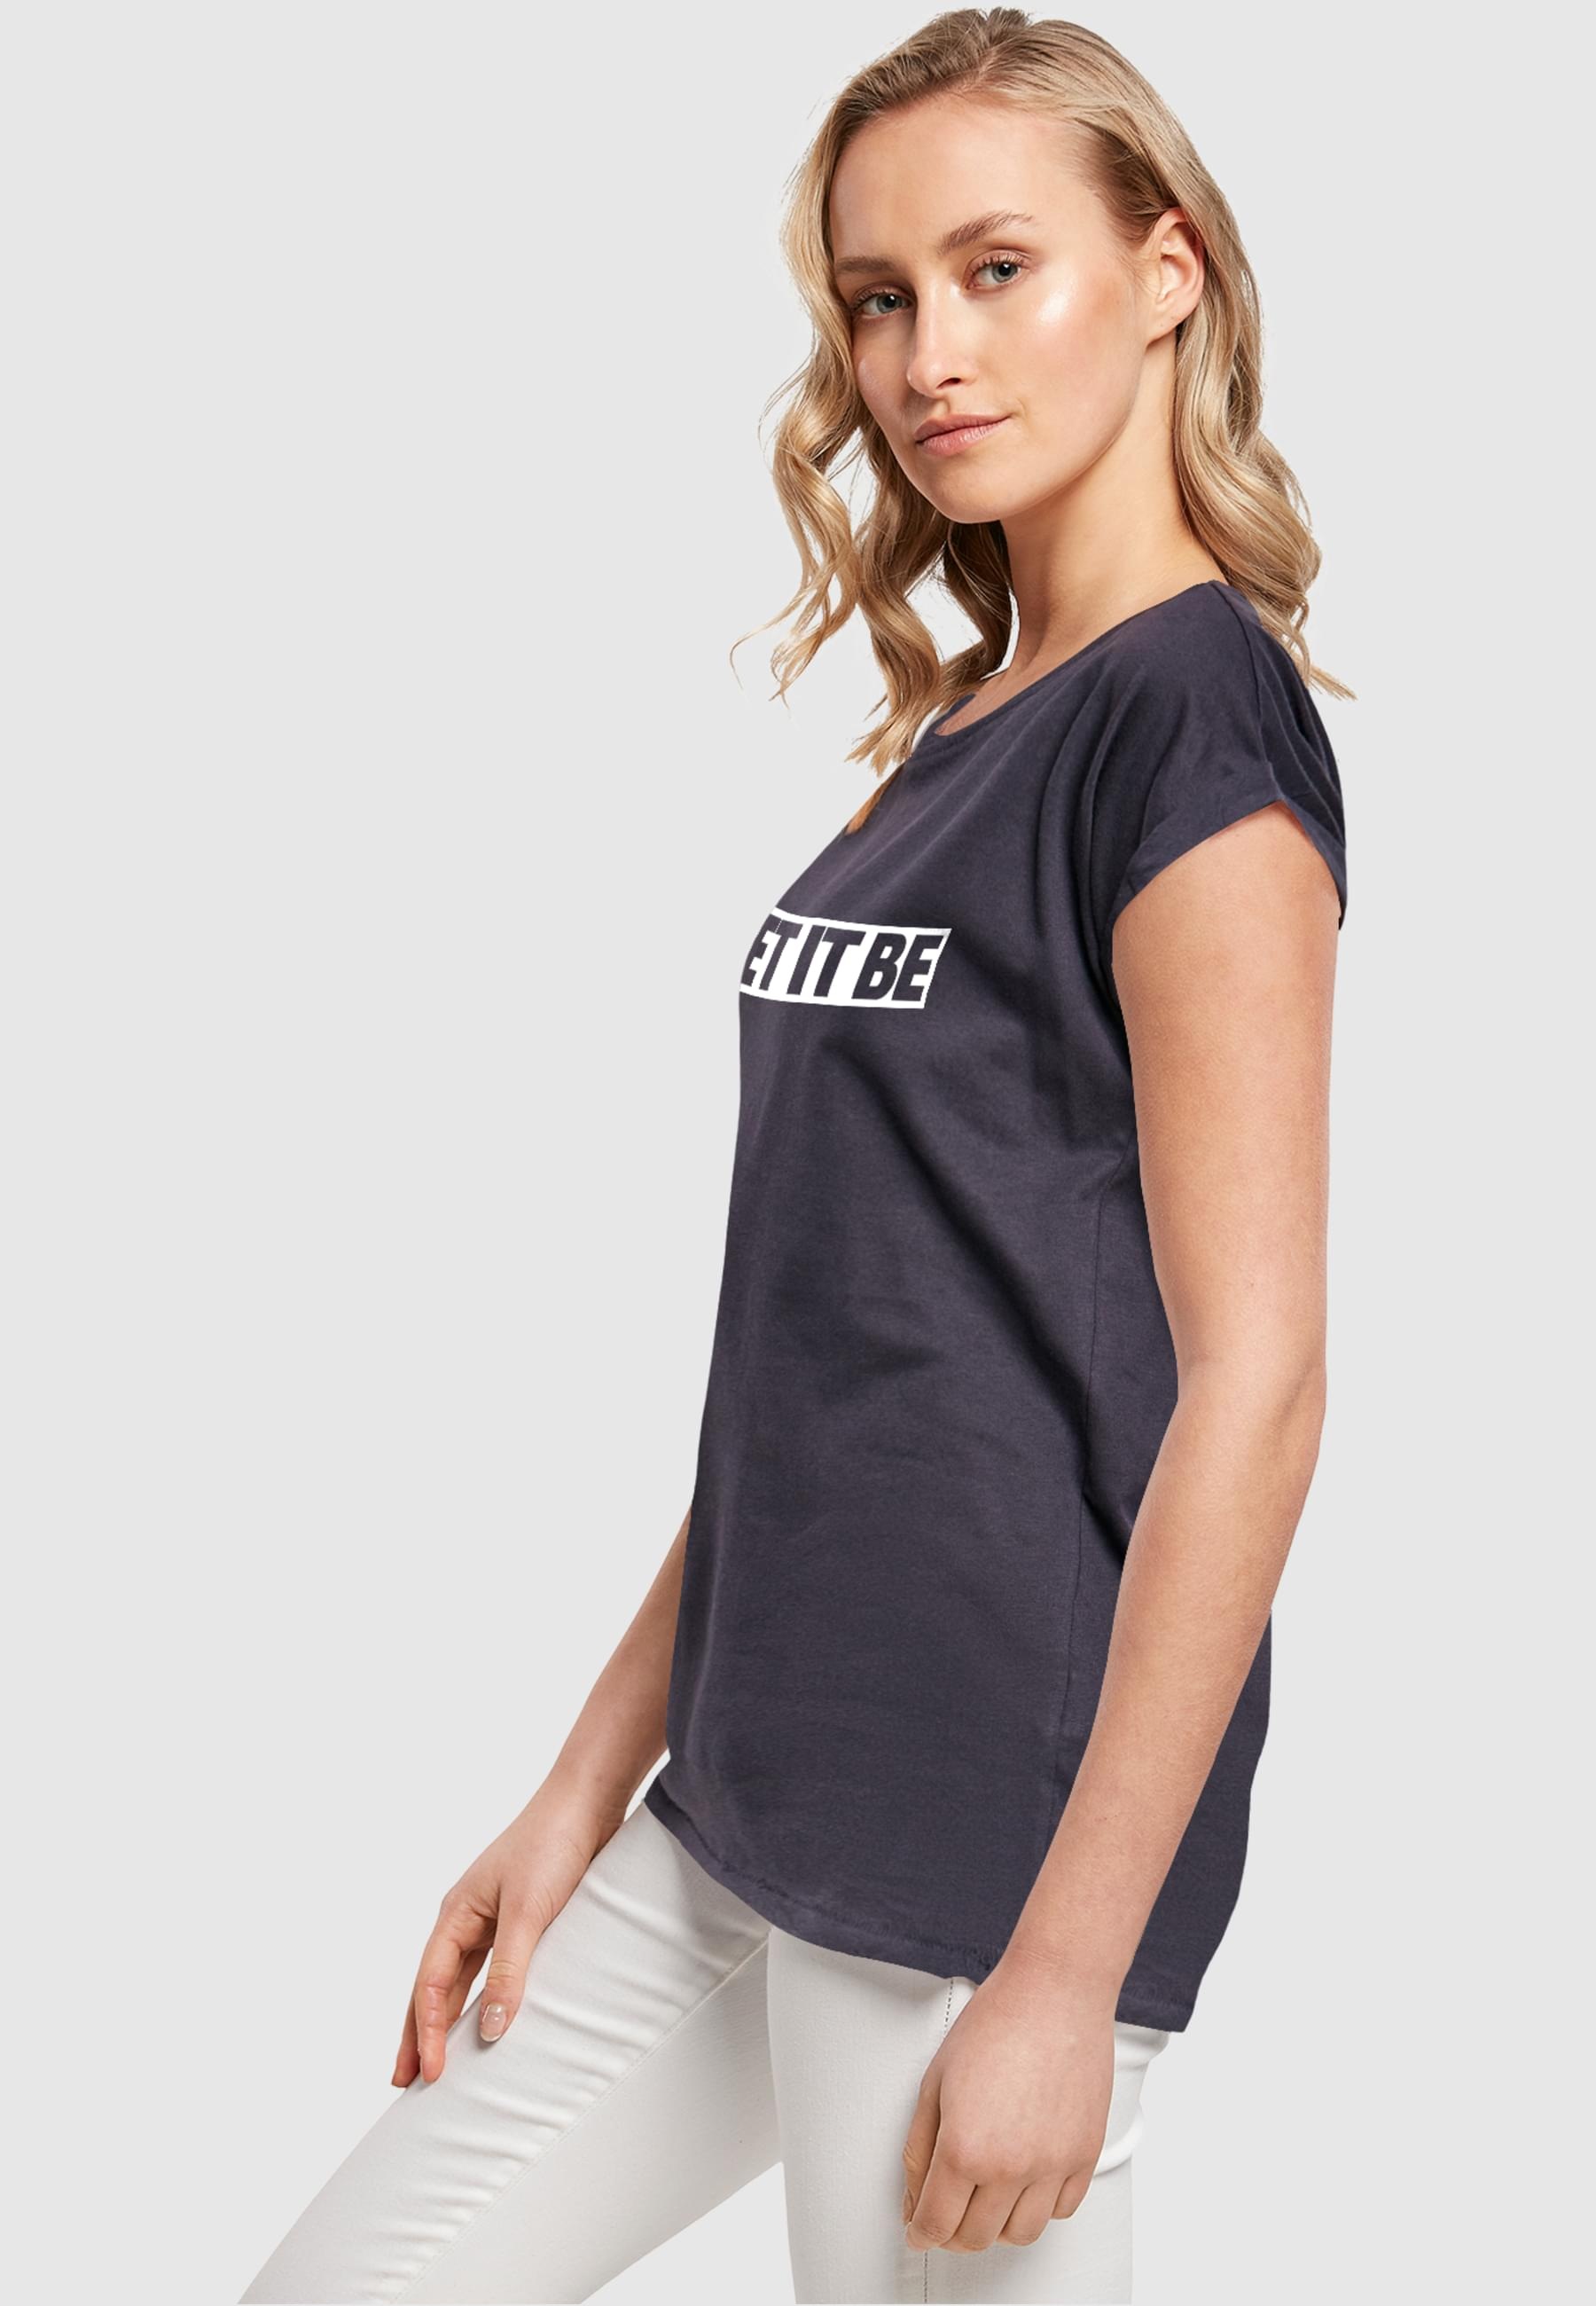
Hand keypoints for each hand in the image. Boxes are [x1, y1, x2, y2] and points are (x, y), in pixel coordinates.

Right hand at [391, 1783, 626, 2086]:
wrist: (587, 1803)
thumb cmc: (551, 1845)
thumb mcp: (528, 1912)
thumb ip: (510, 1971)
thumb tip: (490, 2031)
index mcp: (456, 1913)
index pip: (429, 1984)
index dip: (425, 2032)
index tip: (428, 2075)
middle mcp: (467, 1918)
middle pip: (433, 1986)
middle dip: (418, 2033)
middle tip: (405, 2082)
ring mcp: (493, 1919)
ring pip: (460, 1980)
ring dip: (448, 2020)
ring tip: (437, 2060)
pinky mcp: (522, 1920)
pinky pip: (492, 1970)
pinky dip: (483, 1998)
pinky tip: (486, 2019)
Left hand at [900, 1954, 1117, 2254]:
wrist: (1054, 1992)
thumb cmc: (996, 2022)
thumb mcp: (934, 2081)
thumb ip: (919, 2148)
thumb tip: (914, 2196)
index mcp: (965, 2148)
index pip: (936, 2223)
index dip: (920, 2232)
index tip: (918, 2230)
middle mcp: (1011, 2167)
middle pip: (976, 2238)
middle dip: (953, 2232)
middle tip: (946, 2211)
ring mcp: (1053, 2165)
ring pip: (1020, 2234)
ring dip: (996, 2226)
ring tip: (984, 2199)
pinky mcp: (1084, 2155)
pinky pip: (1061, 2210)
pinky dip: (1039, 2207)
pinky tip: (1024, 2182)